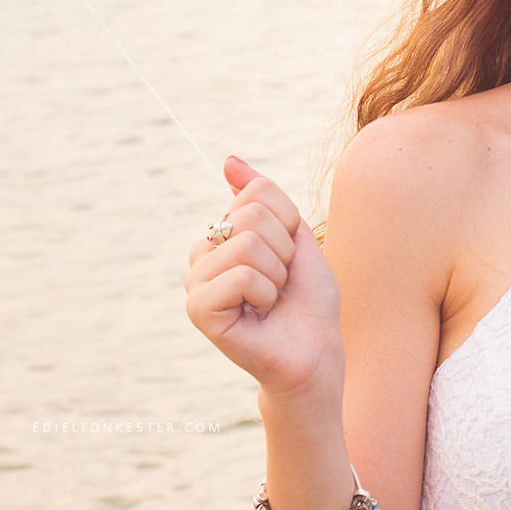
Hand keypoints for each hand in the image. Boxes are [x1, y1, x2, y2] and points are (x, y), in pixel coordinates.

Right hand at [184, 155, 343, 409]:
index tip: (289, 255)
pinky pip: (241, 275)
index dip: (289, 223)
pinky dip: (265, 294)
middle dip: (284, 251)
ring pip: (247, 245)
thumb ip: (263, 196)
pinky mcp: (198, 310)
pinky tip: (259, 315)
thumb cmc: (306, 297)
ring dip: (277, 275)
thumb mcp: (293, 235)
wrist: (315, 349)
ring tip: (270, 299)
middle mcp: (201, 254)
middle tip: (280, 283)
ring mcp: (196, 282)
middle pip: (251, 216)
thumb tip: (228, 160)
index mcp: (221, 233)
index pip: (257, 193)